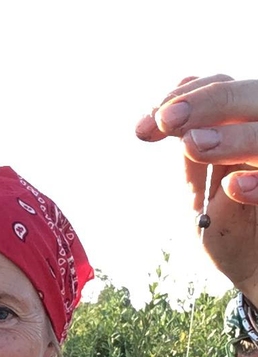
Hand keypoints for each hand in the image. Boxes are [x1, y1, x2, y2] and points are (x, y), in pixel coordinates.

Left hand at [137, 76, 257, 303]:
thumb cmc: (234, 230)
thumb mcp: (202, 191)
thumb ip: (192, 156)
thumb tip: (166, 112)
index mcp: (247, 130)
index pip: (224, 89)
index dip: (186, 98)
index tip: (146, 127)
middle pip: (252, 98)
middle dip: (208, 103)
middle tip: (167, 120)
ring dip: (232, 138)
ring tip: (193, 146)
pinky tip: (235, 187)